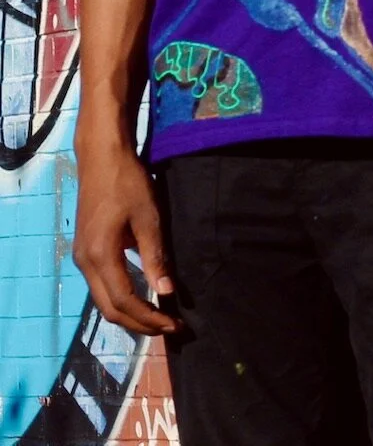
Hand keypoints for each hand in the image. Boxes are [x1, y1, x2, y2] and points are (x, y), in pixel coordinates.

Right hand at [72, 136, 175, 335]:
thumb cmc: (128, 184)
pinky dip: (121, 299)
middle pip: (110, 309)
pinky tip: (142, 299)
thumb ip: (155, 257)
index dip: (149, 317)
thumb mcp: (149, 218)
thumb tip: (166, 292)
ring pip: (104, 301)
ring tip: (159, 319)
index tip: (174, 324)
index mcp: (100, 256)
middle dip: (140, 324)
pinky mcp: (85, 252)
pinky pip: (102, 286)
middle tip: (170, 329)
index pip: (125, 301)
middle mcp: (85, 263)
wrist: (101, 159)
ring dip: (130, 314)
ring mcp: (82, 258)